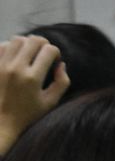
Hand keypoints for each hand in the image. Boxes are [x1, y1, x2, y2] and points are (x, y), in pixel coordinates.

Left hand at [0, 35, 69, 154]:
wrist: (1, 121)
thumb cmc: (28, 113)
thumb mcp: (51, 102)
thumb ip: (62, 83)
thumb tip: (61, 65)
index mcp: (33, 78)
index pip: (49, 50)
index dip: (56, 53)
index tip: (55, 61)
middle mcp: (16, 68)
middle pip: (33, 40)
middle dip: (43, 44)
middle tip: (45, 53)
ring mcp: (2, 65)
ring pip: (17, 39)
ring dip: (27, 43)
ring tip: (30, 54)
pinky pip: (3, 45)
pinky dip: (12, 46)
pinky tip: (16, 56)